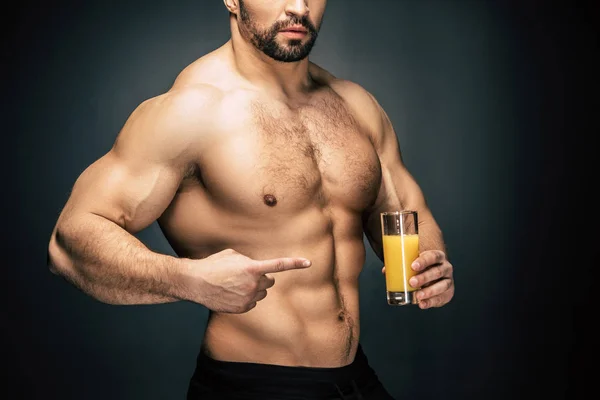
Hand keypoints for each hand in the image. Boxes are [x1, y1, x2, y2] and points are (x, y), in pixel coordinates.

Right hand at [184, 248, 310, 312]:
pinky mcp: (242, 308)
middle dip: (262, 278)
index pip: (278, 265)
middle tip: (247, 275)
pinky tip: (232, 293)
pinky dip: (246, 299)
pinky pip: (252, 303)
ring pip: (261, 294)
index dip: (295, 263)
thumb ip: (249, 261)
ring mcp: (248, 298)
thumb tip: (255, 268)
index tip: (308, 262)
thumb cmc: (213, 265)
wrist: (196, 282)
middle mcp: (253, 284)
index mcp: (252, 268)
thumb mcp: (233, 255)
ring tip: (236, 284)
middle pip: (269, 282)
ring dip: (254, 289)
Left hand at [381, 250, 453, 308]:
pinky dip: (431, 302)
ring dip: (429, 291)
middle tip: (411, 282)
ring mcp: (448, 280)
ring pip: (442, 285)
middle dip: (424, 278)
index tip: (413, 266)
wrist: (434, 275)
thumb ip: (400, 265)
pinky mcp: (448, 293)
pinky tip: (422, 304)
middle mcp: (445, 267)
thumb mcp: (413, 263)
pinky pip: (441, 298)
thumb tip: (386, 271)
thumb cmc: (421, 267)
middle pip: (437, 272)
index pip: (433, 256)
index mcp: (437, 257)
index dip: (424, 261)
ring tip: (417, 296)